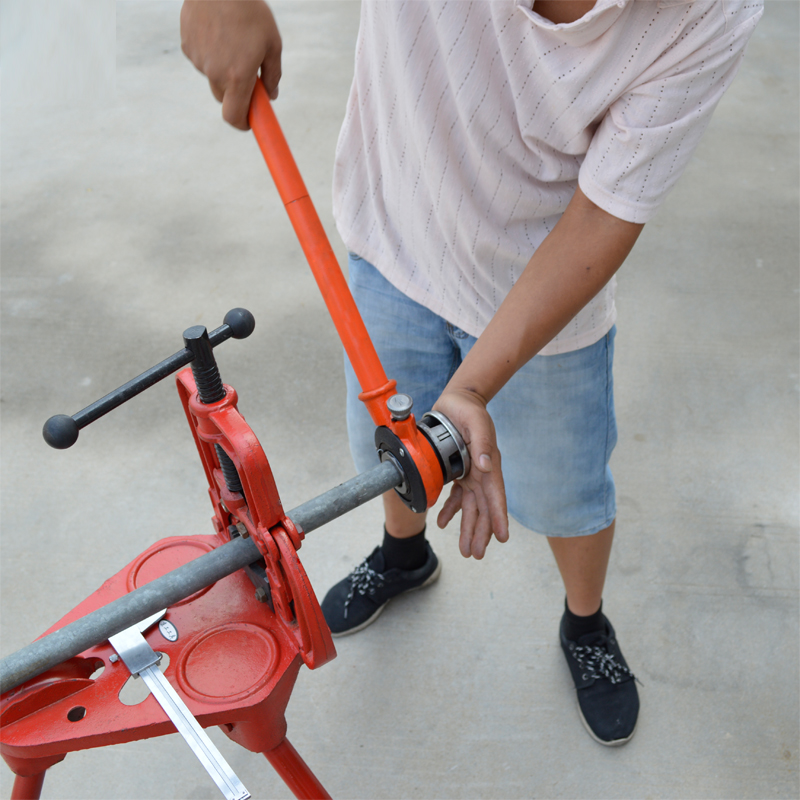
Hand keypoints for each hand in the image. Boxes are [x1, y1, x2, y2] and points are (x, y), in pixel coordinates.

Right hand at [180, 0, 281, 129]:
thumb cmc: (250, 11)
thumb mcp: (272, 43)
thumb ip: (273, 74)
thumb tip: (271, 96)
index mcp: (238, 77)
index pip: (233, 116)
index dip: (242, 123)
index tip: (249, 121)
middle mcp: (215, 73)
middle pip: (223, 98)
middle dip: (235, 93)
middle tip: (248, 75)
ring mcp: (198, 60)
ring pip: (212, 76)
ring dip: (223, 69)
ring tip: (233, 40)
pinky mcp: (187, 46)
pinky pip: (201, 59)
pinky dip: (211, 53)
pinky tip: (219, 32)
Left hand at [433, 389, 508, 558]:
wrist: (458, 400)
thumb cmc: (469, 410)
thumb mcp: (477, 423)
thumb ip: (482, 444)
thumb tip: (485, 467)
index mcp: (489, 463)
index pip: (495, 496)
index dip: (498, 517)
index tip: (502, 537)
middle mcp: (481, 473)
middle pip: (483, 509)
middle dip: (480, 532)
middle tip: (476, 554)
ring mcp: (470, 474)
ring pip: (470, 508)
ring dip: (467, 528)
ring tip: (465, 550)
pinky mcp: (458, 471)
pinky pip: (456, 496)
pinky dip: (450, 510)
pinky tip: (443, 522)